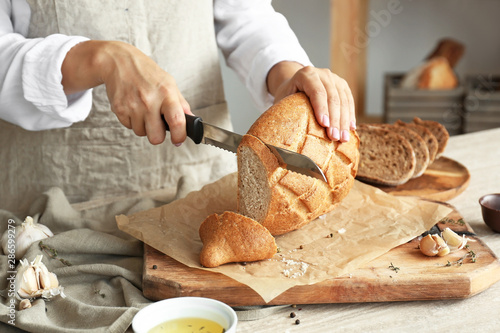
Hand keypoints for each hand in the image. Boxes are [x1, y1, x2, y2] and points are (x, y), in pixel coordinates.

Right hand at [61, 40, 189, 144]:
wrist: (119, 62)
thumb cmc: (147, 73)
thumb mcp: (169, 83)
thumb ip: (181, 104)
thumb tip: (192, 121)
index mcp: (166, 94)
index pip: (177, 121)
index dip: (179, 136)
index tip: (178, 140)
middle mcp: (149, 101)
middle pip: (156, 137)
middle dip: (158, 135)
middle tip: (158, 124)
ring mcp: (133, 106)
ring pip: (141, 133)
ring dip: (144, 126)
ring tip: (143, 110)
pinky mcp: (119, 109)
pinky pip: (129, 127)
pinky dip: (132, 120)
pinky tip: (133, 107)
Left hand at [267, 62, 355, 141]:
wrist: (295, 84)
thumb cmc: (287, 96)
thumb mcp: (282, 101)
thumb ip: (284, 112)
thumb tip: (283, 137)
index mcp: (305, 74)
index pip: (316, 91)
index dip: (321, 108)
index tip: (324, 125)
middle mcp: (322, 73)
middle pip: (332, 97)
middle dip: (335, 119)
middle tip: (334, 138)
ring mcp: (334, 78)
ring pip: (343, 100)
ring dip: (344, 121)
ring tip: (343, 138)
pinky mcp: (342, 85)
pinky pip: (349, 101)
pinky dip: (350, 115)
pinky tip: (350, 129)